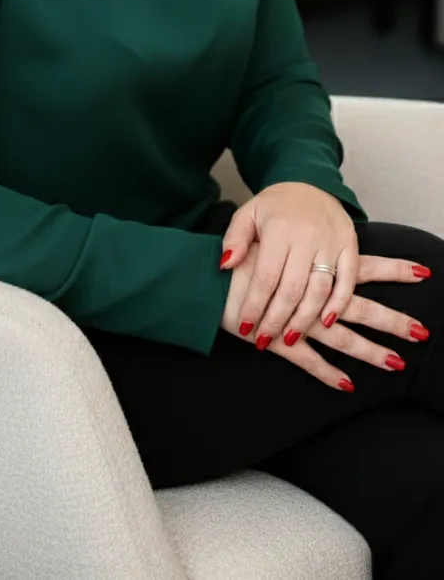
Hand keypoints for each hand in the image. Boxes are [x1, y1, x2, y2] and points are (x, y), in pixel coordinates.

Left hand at [219, 182, 358, 348]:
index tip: (244, 327)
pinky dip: (339, 303)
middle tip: (264, 341)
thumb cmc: (274, 206)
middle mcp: (307, 236)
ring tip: (289, 338)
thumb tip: (225, 265)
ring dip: (305, 319)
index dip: (255, 305)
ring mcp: (332, 241)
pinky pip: (348, 280)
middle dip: (277, 320)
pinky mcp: (351, 244)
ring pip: (320, 290)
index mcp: (278, 229)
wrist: (310, 183)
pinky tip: (325, 321)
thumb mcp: (247, 214)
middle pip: (292, 289)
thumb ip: (234, 239)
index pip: (265, 277)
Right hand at [221, 241, 431, 391]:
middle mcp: (312, 296)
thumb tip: (322, 245)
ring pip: (342, 339)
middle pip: (360, 308)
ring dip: (370, 351)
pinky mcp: (278, 341)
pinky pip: (308, 361)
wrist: (203, 279)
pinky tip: (347, 384)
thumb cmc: (238, 258)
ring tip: (397, 362)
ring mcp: (297, 322)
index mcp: (314, 267)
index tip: (422, 271)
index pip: (361, 268)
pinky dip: (328, 373)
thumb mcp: (270, 240)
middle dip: (392, 320)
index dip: (392, 269)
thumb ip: (295, 247)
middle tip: (422, 332)